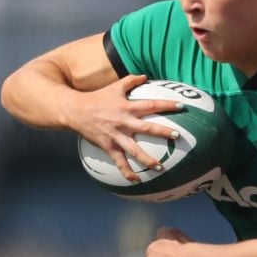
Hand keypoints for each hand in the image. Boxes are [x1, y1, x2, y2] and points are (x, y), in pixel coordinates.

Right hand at [64, 75, 182, 181]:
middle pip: (147, 128)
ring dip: (147, 160)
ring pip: (134, 150)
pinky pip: (119, 162)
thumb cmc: (97, 98)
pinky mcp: (108, 146)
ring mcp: (116, 136)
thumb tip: (145, 75)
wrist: (74, 111)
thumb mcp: (115, 87)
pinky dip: (127, 172)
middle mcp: (124, 122)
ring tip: (160, 167)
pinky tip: (137, 180)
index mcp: (128, 107)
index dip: (167, 105)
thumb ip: (131, 81)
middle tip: (178, 136)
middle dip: (163, 132)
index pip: (152, 104)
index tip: (181, 106)